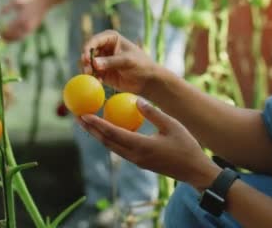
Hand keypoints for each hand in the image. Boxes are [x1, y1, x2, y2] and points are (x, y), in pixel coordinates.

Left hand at [0, 0, 50, 41]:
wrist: (44, 2)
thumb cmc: (29, 0)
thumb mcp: (17, 1)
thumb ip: (7, 7)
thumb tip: (0, 14)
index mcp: (22, 18)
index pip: (10, 29)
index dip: (3, 32)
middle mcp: (26, 25)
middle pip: (14, 36)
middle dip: (6, 37)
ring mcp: (30, 28)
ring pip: (19, 38)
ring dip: (11, 40)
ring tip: (4, 39)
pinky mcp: (32, 29)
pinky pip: (23, 36)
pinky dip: (16, 38)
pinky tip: (12, 37)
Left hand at [77, 98, 221, 190]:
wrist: (194, 170)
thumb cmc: (186, 146)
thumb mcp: (172, 125)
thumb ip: (153, 113)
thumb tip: (136, 100)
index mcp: (141, 146)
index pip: (113, 133)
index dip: (96, 124)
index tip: (83, 114)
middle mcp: (135, 155)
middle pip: (106, 142)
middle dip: (91, 130)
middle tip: (78, 116)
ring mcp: (137, 160)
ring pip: (112, 147)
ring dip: (98, 135)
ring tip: (88, 123)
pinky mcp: (140, 162)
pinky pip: (120, 149)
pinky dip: (111, 139)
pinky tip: (109, 130)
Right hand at [81, 30, 157, 95]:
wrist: (147, 80)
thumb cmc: (141, 65)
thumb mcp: (127, 61)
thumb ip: (110, 62)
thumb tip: (94, 63)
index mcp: (111, 38)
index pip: (95, 40)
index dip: (88, 48)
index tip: (86, 58)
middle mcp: (104, 48)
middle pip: (88, 52)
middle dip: (85, 61)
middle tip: (87, 70)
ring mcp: (102, 61)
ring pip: (88, 64)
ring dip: (87, 70)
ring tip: (91, 76)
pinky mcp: (102, 73)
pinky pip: (93, 74)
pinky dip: (93, 78)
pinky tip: (99, 82)